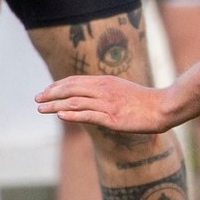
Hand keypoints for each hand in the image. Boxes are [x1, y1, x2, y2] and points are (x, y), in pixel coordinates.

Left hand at [36, 74, 167, 131]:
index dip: (57, 85)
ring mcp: (107, 104)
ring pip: (74, 102)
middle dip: (51, 94)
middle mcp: (103, 90)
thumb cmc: (143, 101)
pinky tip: (60, 116)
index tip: (45, 90)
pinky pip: (88, 115)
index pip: (75, 81)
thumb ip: (104, 92)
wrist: (162, 107)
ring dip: (54, 105)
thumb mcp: (121, 90)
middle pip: (71, 89)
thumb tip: (88, 98)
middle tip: (36, 99)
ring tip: (41, 109)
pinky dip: (72, 115)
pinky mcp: (112, 118)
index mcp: (105, 81)